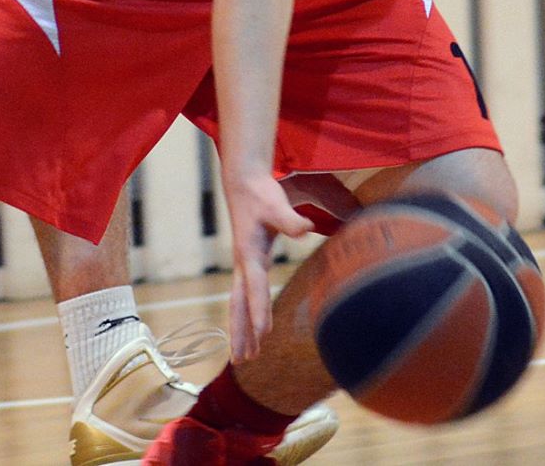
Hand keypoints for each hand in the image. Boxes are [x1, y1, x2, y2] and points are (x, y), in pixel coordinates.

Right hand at [222, 167, 313, 360]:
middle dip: (241, 332)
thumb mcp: (277, 204)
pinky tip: (255, 329)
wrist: (244, 183)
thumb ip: (291, 219)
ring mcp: (242, 265)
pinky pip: (243, 296)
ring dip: (240, 330)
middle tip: (243, 361)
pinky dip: (246, 315)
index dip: (258, 311)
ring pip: (237, 304)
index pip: (254, 289)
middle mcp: (243, 264)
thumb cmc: (263, 194)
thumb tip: (306, 228)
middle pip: (238, 305)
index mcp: (249, 254)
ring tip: (244, 357)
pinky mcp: (247, 263)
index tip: (262, 334)